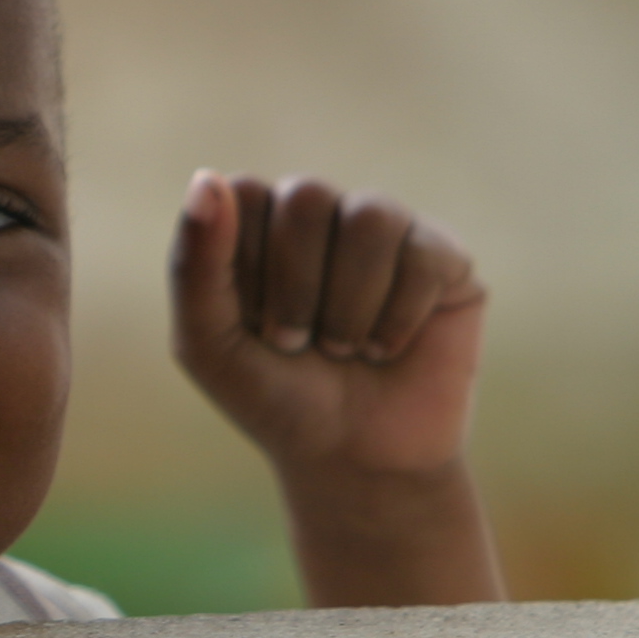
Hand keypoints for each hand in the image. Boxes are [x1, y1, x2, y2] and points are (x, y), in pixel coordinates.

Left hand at [169, 169, 483, 477]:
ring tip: (344, 349)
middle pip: (307, 196)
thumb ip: (194, 267)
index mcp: (259, 222)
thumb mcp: (209, 346)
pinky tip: (387, 349)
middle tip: (296, 342)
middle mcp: (324, 214)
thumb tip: (208, 179)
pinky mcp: (443, 258)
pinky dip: (397, 318)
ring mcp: (387, 231)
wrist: (352, 458)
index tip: (252, 325)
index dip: (247, 268)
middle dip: (296, 286)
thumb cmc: (275, 398)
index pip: (246, 193)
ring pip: (370, 217)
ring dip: (349, 305)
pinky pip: (424, 255)